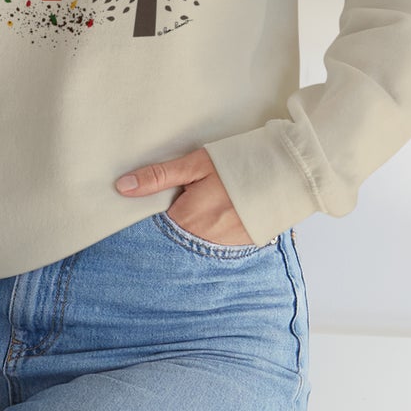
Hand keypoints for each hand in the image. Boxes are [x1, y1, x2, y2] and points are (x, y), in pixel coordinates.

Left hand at [115, 145, 254, 245]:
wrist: (287, 173)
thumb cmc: (238, 163)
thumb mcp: (195, 164)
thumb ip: (158, 177)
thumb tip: (122, 187)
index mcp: (187, 219)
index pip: (155, 228)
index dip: (150, 216)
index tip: (150, 206)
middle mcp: (203, 240)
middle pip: (175, 237)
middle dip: (172, 224)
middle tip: (184, 202)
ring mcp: (224, 247)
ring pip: (195, 243)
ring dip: (193, 230)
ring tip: (205, 207)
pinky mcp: (242, 247)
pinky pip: (217, 245)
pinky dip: (212, 233)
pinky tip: (220, 216)